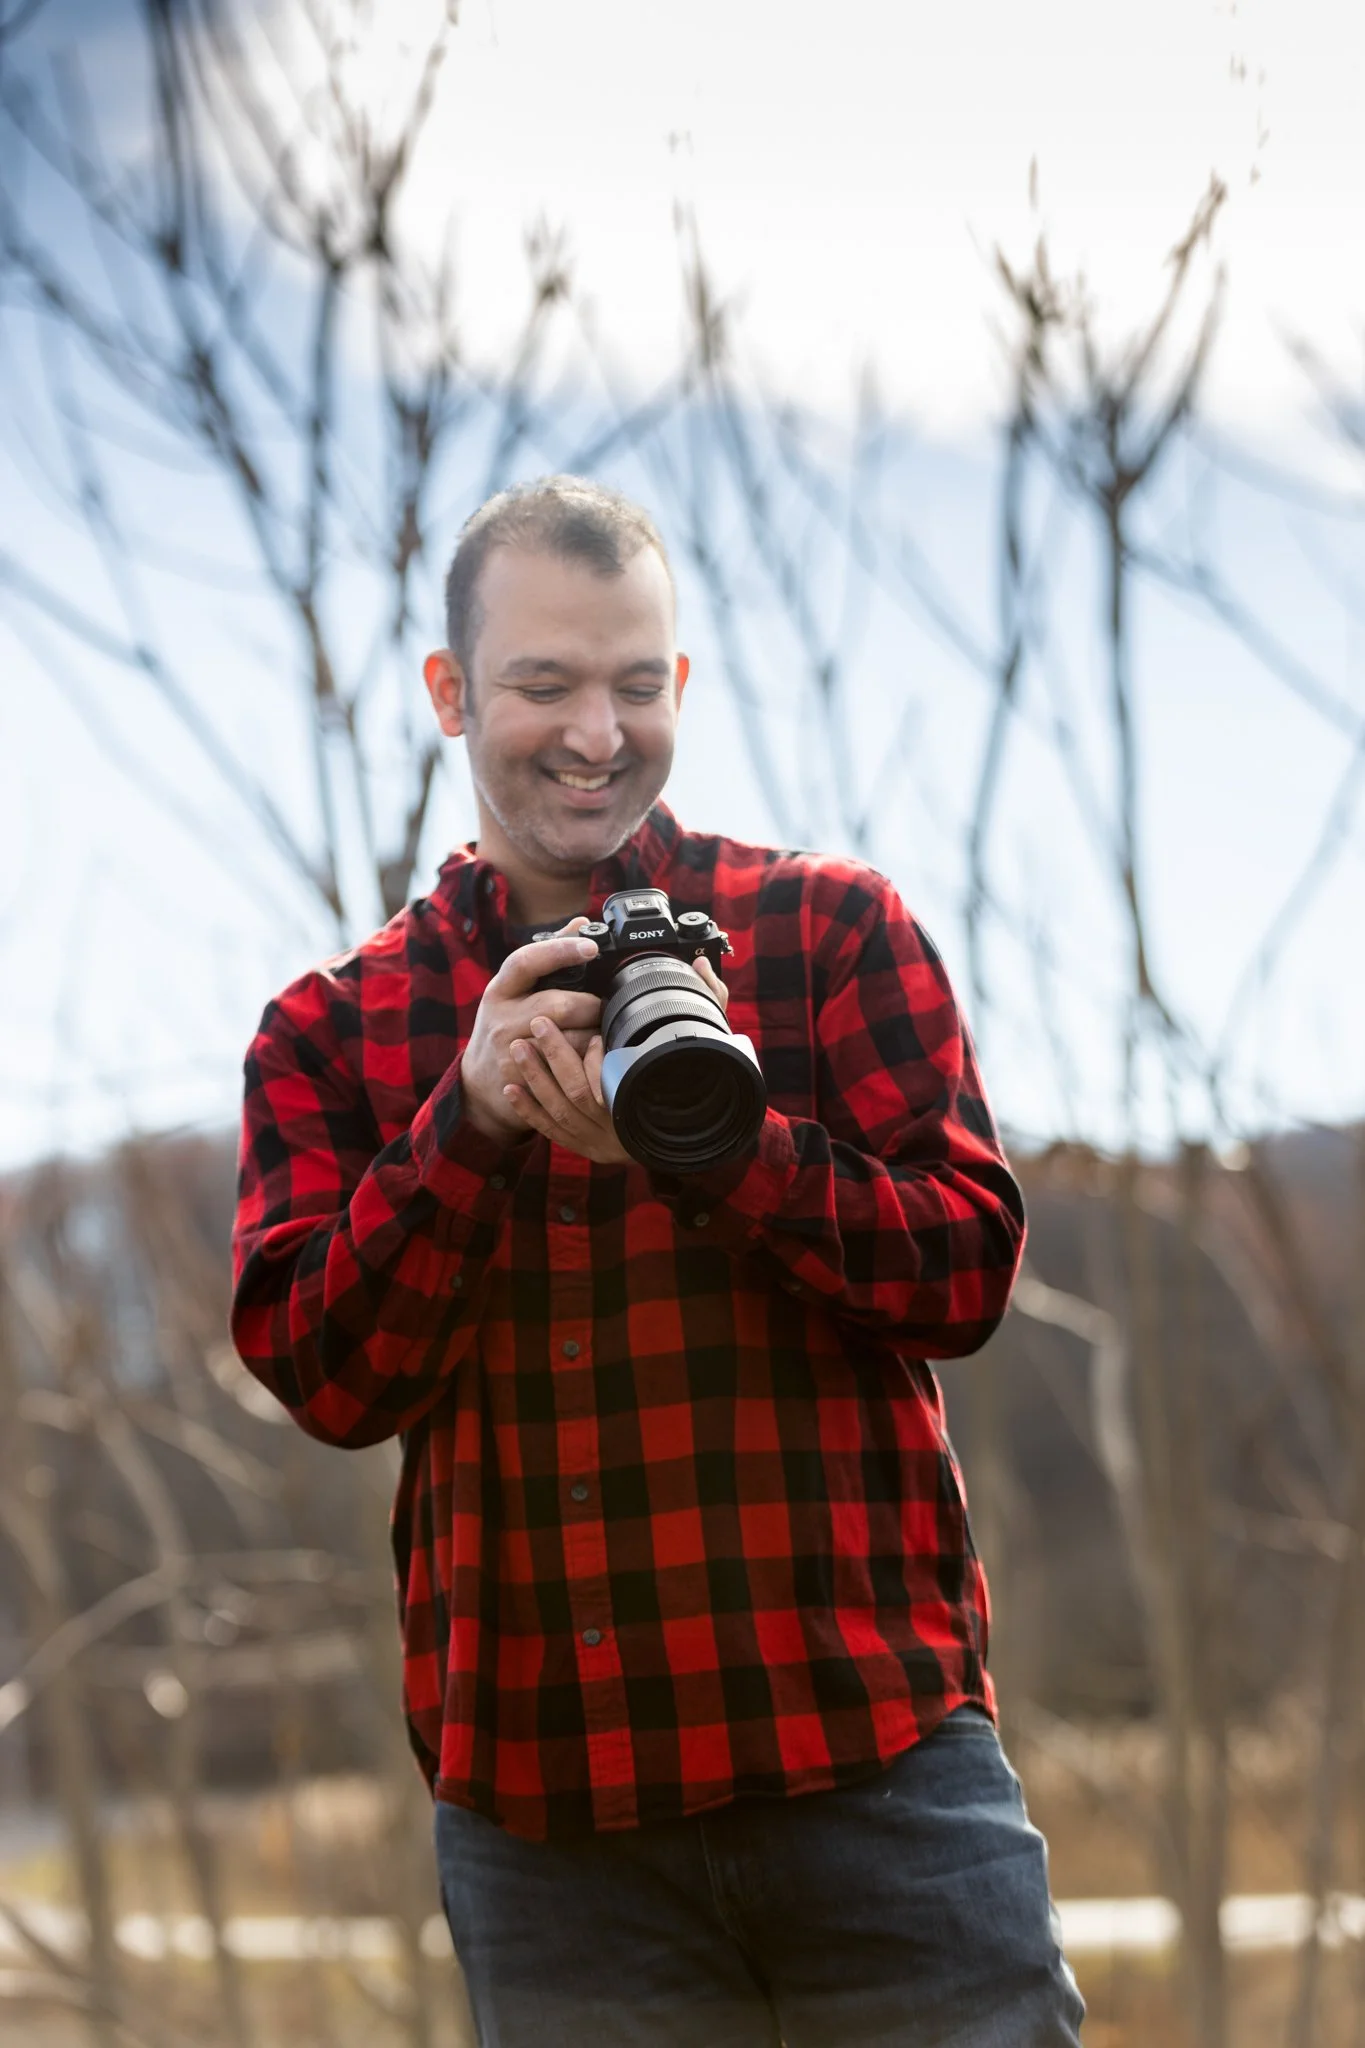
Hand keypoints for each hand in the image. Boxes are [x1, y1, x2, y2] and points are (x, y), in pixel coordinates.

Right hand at [462, 923, 603, 1143]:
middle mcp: (501, 1019)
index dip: (560, 951)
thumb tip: (581, 923)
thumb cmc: (504, 1026)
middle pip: (558, 1005)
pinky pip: (570, 1071)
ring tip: (600, 1032)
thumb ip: (548, 956)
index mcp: (500, 990)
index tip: (590, 947)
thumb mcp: (515, 990)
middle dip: (590, 1005)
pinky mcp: (525, 1081)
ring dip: (594, 1036)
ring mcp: (511, 1053)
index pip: (526, 961)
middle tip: (602, 1007)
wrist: (479, 1082)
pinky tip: (594, 1059)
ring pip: (569, 1040)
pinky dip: (589, 1063)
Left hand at [502, 952, 730, 1167]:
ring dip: (538, 1079)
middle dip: (558, 1057)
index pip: (620, 1085)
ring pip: (562, 1112)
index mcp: (647, 1103)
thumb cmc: (692, 1085)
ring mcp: (600, 1141)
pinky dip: (530, 1111)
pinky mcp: (584, 1148)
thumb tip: (698, 964)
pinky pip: (552, 1132)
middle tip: (540, 1023)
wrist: (682, 1139)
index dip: (599, 1060)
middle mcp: (622, 1128)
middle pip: (583, 1095)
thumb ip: (708, 1002)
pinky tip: (512, 1090)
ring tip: (520, 1047)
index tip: (589, 1031)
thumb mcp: (707, 1045)